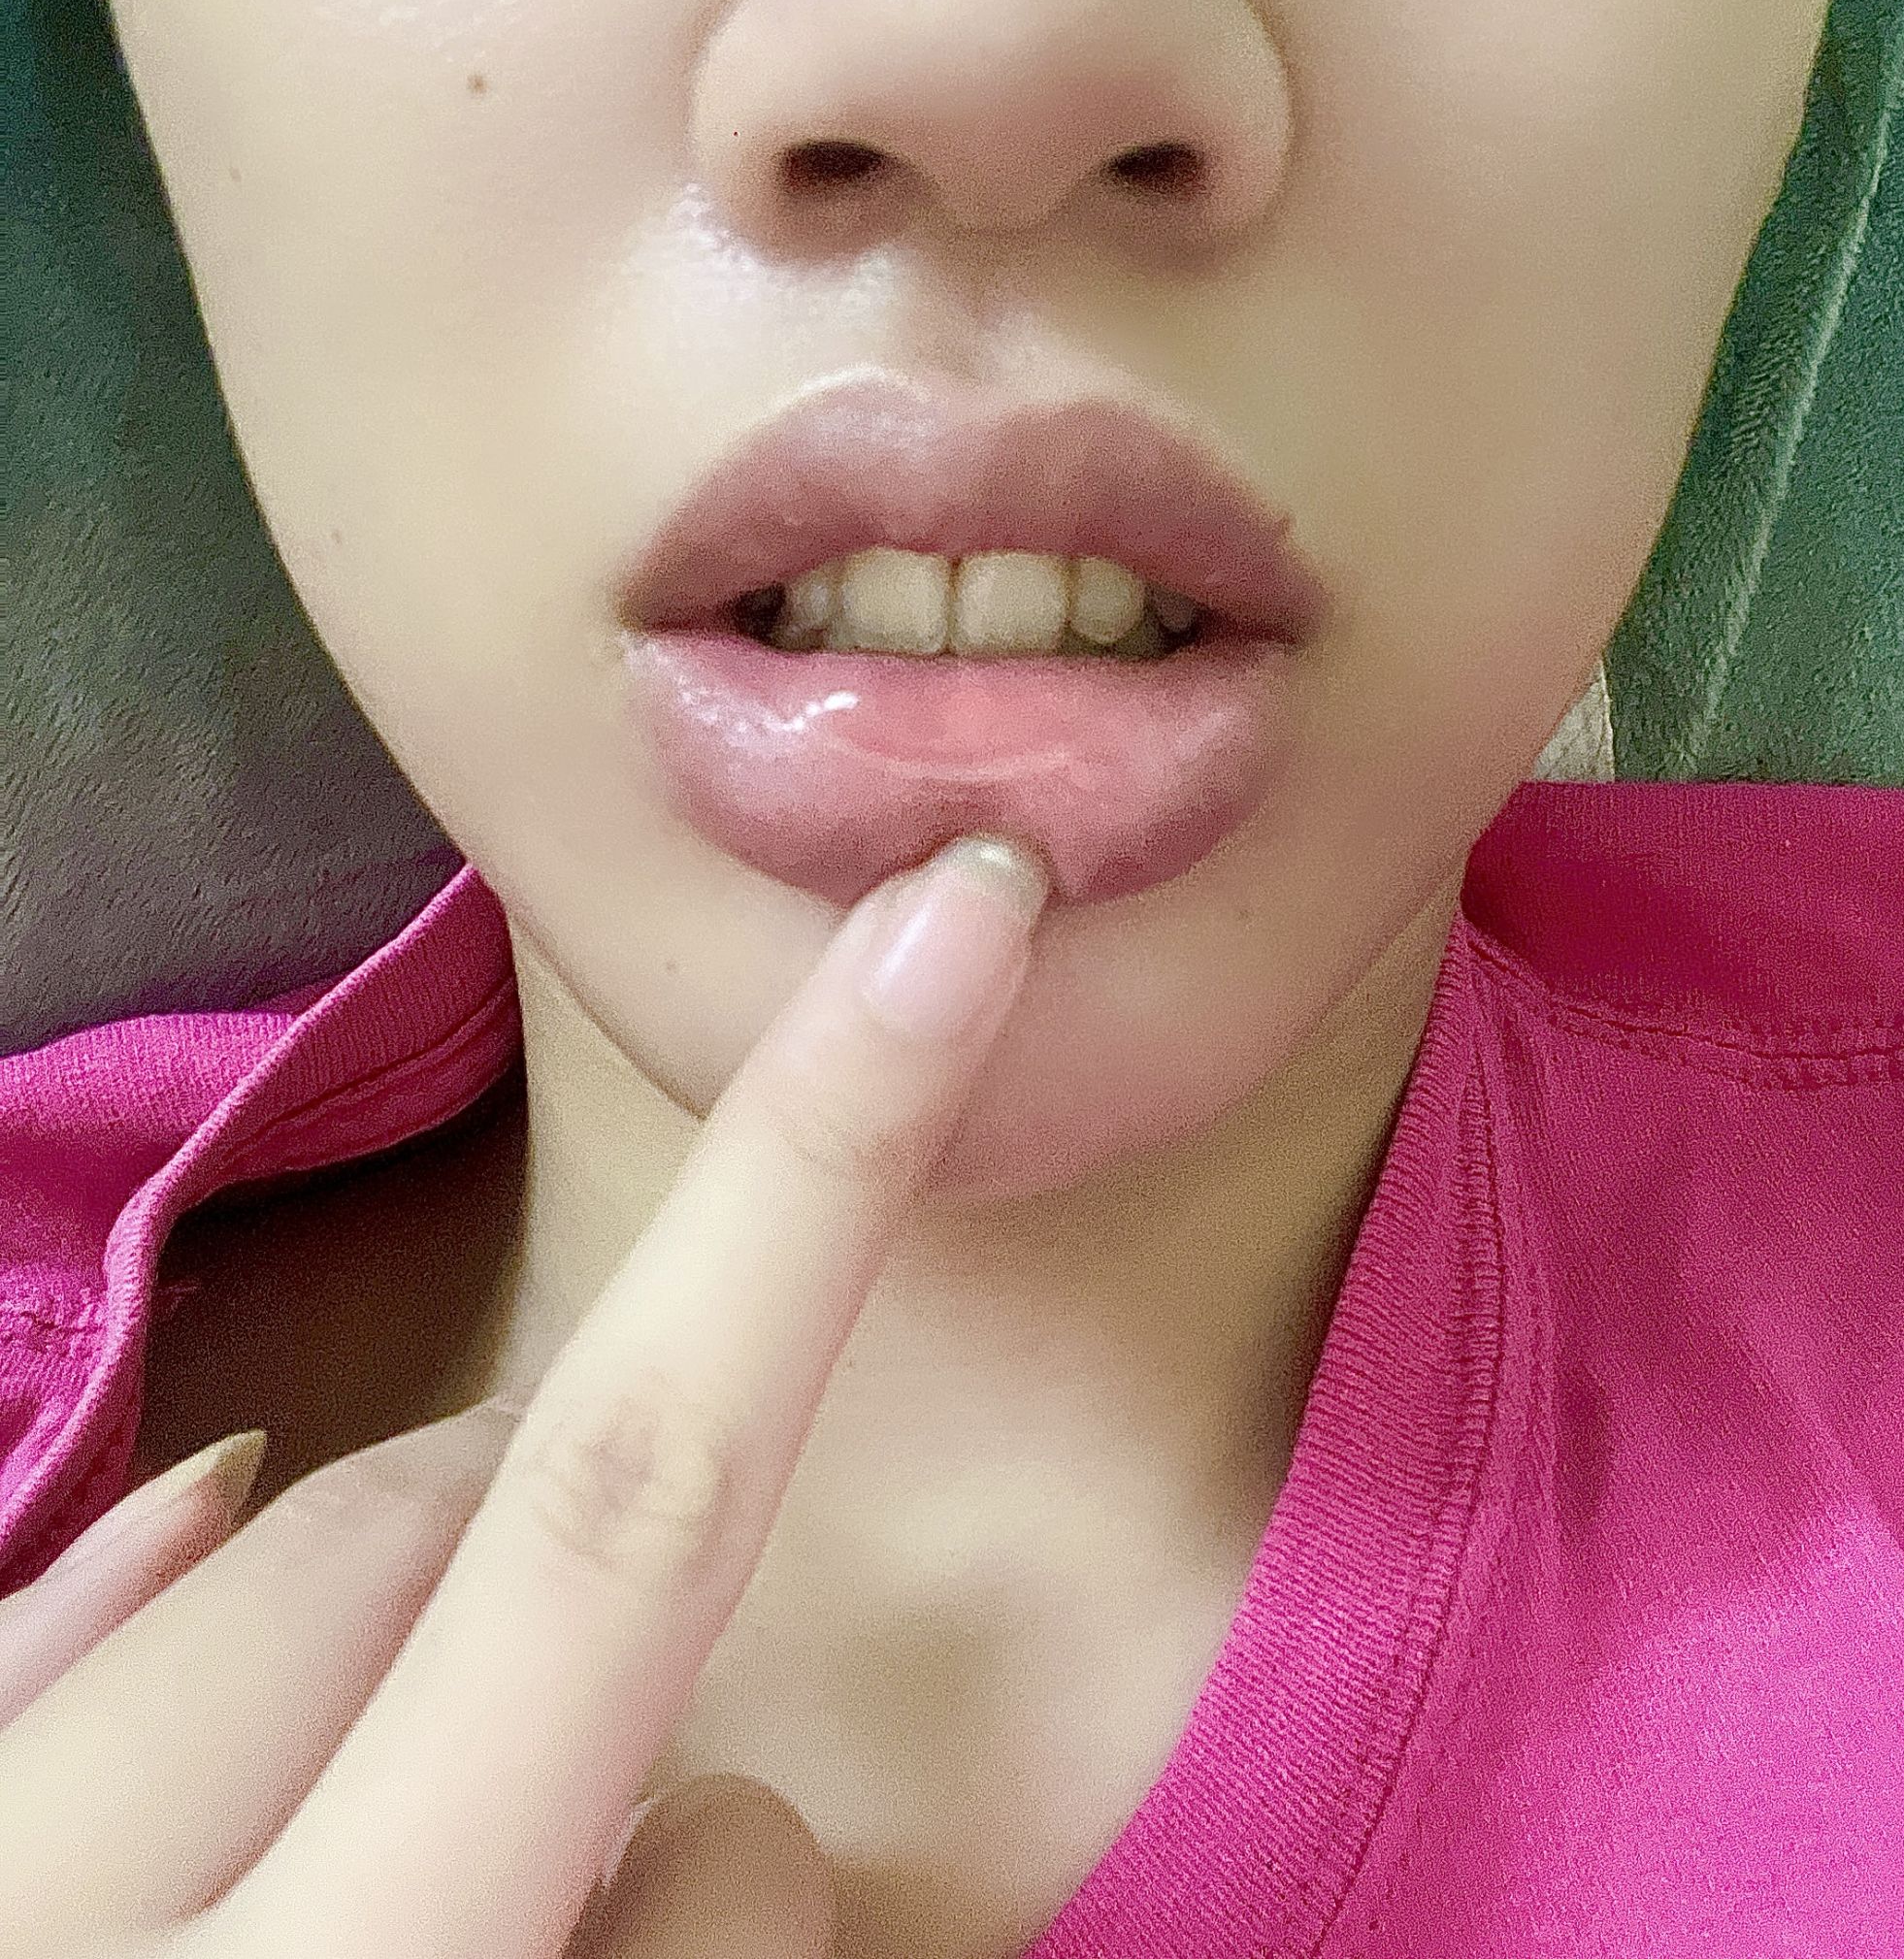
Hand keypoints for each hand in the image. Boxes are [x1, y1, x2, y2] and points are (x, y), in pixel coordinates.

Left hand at [0, 834, 1049, 1958]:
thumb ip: (686, 1944)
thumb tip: (702, 1783)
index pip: (638, 1504)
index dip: (815, 1172)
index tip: (947, 914)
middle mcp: (111, 1904)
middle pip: (442, 1509)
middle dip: (582, 1562)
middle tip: (610, 1740)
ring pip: (254, 1543)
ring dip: (391, 1602)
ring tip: (412, 1774)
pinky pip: (48, 1601)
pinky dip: (161, 1577)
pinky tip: (211, 1568)